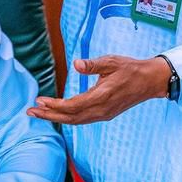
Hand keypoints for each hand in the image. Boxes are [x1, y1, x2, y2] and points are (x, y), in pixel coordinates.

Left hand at [27, 55, 171, 123]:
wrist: (150, 81)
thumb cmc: (130, 68)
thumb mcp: (112, 61)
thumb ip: (93, 64)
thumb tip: (76, 64)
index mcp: (102, 96)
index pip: (73, 106)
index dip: (55, 105)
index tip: (40, 99)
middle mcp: (102, 110)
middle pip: (70, 118)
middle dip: (49, 115)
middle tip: (31, 111)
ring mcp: (104, 114)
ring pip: (76, 121)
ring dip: (56, 117)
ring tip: (39, 113)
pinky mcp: (105, 114)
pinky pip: (82, 120)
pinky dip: (68, 117)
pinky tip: (58, 113)